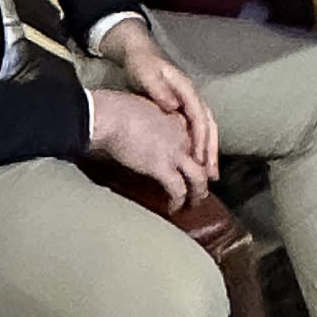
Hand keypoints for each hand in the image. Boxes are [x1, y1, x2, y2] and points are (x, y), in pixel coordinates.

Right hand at [86, 88, 210, 207]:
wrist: (111, 115)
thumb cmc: (116, 108)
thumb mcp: (145, 110)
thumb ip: (154, 122)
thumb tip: (148, 134)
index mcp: (179, 118)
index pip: (199, 139)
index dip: (200, 153)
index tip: (197, 162)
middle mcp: (183, 133)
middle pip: (204, 158)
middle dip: (205, 175)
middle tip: (201, 187)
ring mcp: (175, 150)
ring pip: (198, 177)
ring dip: (198, 193)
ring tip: (193, 203)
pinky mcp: (162, 166)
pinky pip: (178, 189)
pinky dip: (178, 202)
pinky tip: (173, 208)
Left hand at [105, 19, 219, 177]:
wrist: (141, 55)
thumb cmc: (142, 65)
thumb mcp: (146, 74)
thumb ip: (159, 89)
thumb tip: (173, 107)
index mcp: (186, 89)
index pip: (199, 117)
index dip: (200, 139)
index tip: (198, 160)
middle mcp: (193, 97)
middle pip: (209, 125)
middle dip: (211, 150)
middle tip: (212, 175)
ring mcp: (190, 103)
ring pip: (206, 129)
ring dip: (209, 151)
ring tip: (210, 173)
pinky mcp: (183, 109)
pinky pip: (197, 129)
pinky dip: (200, 146)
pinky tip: (197, 161)